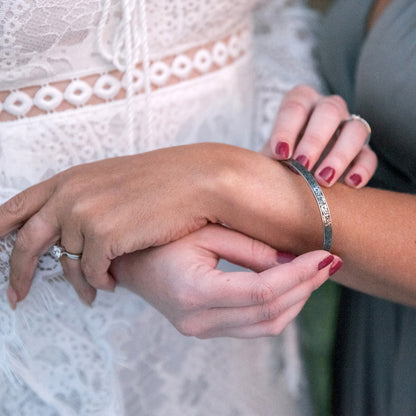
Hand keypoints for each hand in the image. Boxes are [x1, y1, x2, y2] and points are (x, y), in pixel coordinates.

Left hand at [3, 144, 224, 306]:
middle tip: (16, 296)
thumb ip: (83, 201)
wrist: (197, 180)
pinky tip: (112, 284)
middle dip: (18, 274)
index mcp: (70, 179)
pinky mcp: (106, 235)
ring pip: (68, 265)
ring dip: (79, 283)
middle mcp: (70, 195)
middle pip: (26, 243)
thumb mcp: (112, 181)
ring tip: (92, 292)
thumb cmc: (163, 181)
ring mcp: (86, 214)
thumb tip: (69, 233)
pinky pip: (93, 273)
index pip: (16, 207)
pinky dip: (100, 283)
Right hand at [111, 225, 342, 337]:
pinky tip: (289, 285)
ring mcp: (201, 330)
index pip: (263, 291)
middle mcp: (198, 320)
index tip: (325, 255)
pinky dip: (279, 308)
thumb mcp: (205, 231)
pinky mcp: (207, 330)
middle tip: (328, 262)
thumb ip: (249, 248)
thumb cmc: (162, 238)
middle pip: (270, 312)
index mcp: (194, 291)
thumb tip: (293, 259)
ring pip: (267, 326)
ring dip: (297, 300)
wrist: (131, 262)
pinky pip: (254, 326)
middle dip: (306, 286)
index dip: (299, 274)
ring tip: (314, 272)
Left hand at [264, 84, 377, 187]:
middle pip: (329, 111)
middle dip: (314, 140)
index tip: (280, 153)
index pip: (295, 106)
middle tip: (301, 165)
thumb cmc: (277, 159)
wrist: (291, 174)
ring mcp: (347, 127)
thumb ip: (265, 157)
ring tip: (323, 180)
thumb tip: (257, 169)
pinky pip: (369, 156)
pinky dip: (362, 169)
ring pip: (355, 130)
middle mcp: (327, 109)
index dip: (287, 128)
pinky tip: (350, 184)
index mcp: (300, 102)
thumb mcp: (268, 155)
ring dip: (340, 155)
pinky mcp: (362, 151)